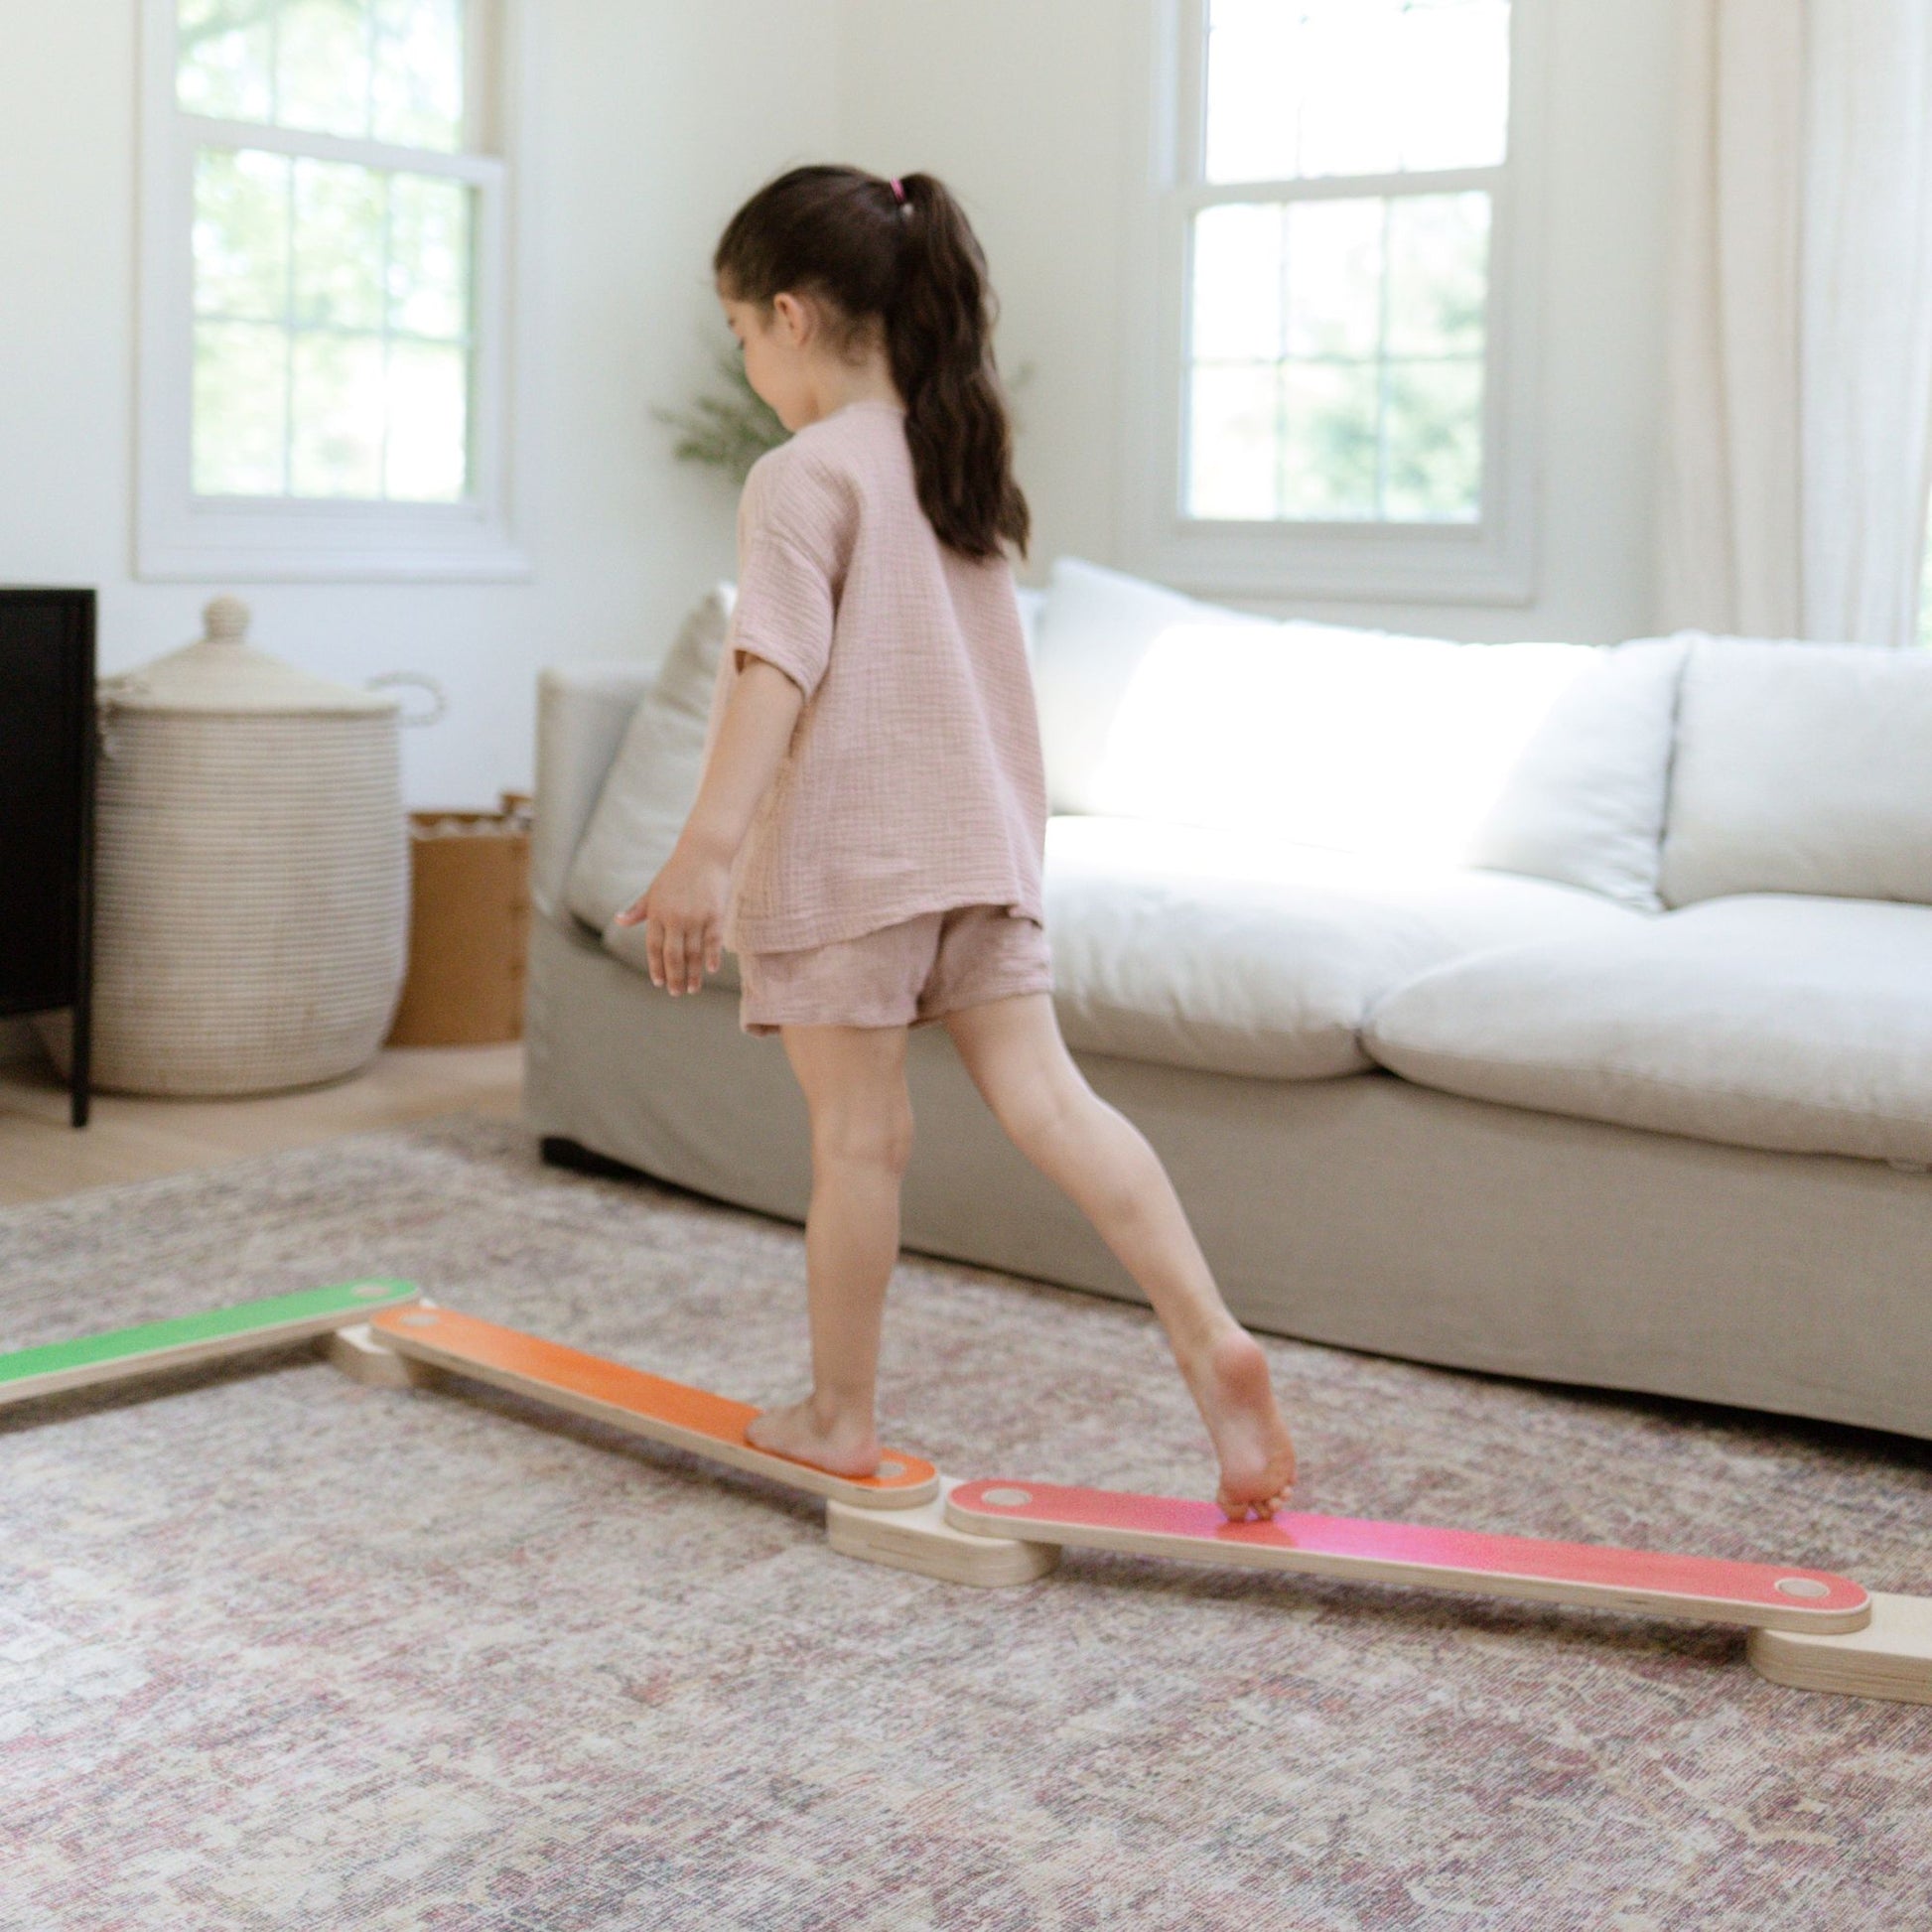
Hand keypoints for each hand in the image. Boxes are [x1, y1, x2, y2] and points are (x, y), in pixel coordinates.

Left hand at [613, 840, 728, 994]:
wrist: (703, 854)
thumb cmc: (676, 873)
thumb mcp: (653, 891)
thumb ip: (638, 910)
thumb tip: (618, 921)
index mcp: (657, 913)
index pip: (654, 947)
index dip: (656, 967)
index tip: (659, 983)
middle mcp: (674, 918)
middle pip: (673, 956)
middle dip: (674, 977)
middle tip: (676, 993)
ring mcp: (695, 917)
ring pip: (693, 953)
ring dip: (693, 974)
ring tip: (692, 989)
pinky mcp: (714, 914)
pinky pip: (712, 941)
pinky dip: (711, 957)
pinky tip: (710, 970)